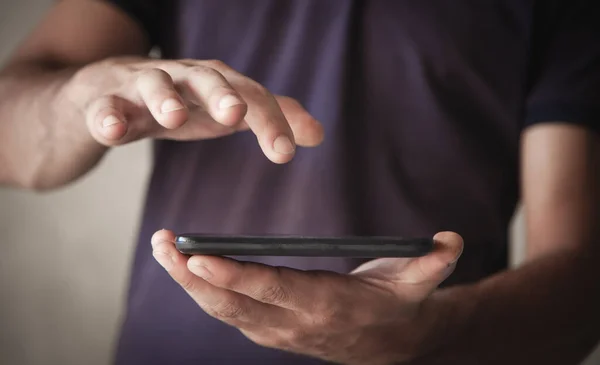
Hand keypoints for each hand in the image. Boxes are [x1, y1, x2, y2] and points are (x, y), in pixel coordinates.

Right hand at [65, 57, 323, 162]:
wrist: (113, 92)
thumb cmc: (181, 101)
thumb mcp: (227, 110)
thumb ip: (270, 118)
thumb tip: (318, 134)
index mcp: (219, 85)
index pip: (252, 97)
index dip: (269, 122)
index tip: (285, 154)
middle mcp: (184, 78)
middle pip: (206, 78)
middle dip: (221, 93)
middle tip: (235, 114)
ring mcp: (143, 86)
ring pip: (154, 83)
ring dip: (164, 98)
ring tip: (173, 117)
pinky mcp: (107, 100)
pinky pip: (106, 107)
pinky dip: (108, 116)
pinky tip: (113, 129)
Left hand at [151, 230, 463, 364]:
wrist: (388, 344)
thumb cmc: (399, 302)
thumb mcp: (419, 281)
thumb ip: (432, 262)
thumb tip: (450, 239)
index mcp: (325, 306)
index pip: (273, 291)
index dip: (236, 277)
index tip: (200, 258)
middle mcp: (293, 323)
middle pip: (234, 303)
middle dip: (194, 277)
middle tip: (163, 244)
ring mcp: (276, 330)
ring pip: (223, 310)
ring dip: (189, 282)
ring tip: (163, 248)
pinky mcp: (268, 328)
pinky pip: (227, 310)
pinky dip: (201, 289)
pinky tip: (183, 266)